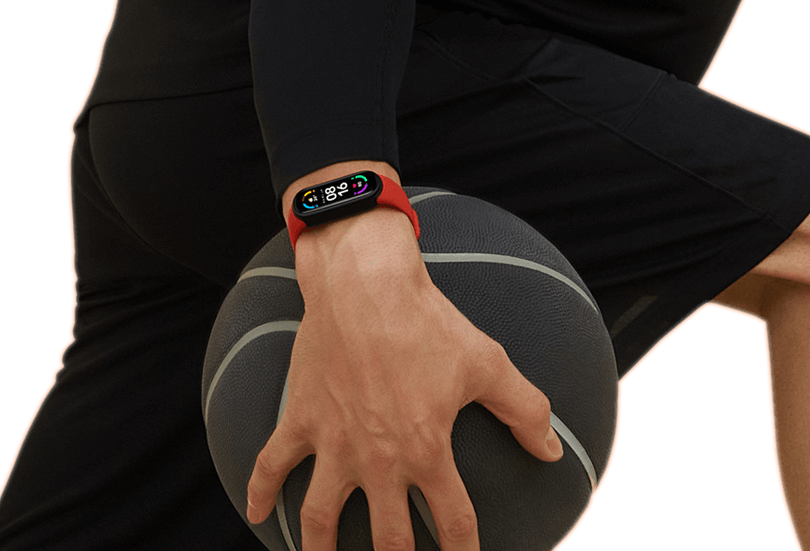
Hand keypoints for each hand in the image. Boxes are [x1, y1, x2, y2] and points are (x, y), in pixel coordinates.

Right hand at [245, 202, 562, 550]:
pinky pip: (272, 465)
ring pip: (319, 518)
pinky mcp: (301, 418)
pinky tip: (256, 514)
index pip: (452, 523)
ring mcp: (334, 443)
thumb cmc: (429, 322)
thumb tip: (553, 451)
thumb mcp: (489, 363)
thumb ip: (526, 411)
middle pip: (387, 539)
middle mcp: (378, 459)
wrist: (367, 285)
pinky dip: (259, 492)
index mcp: (426, 451)